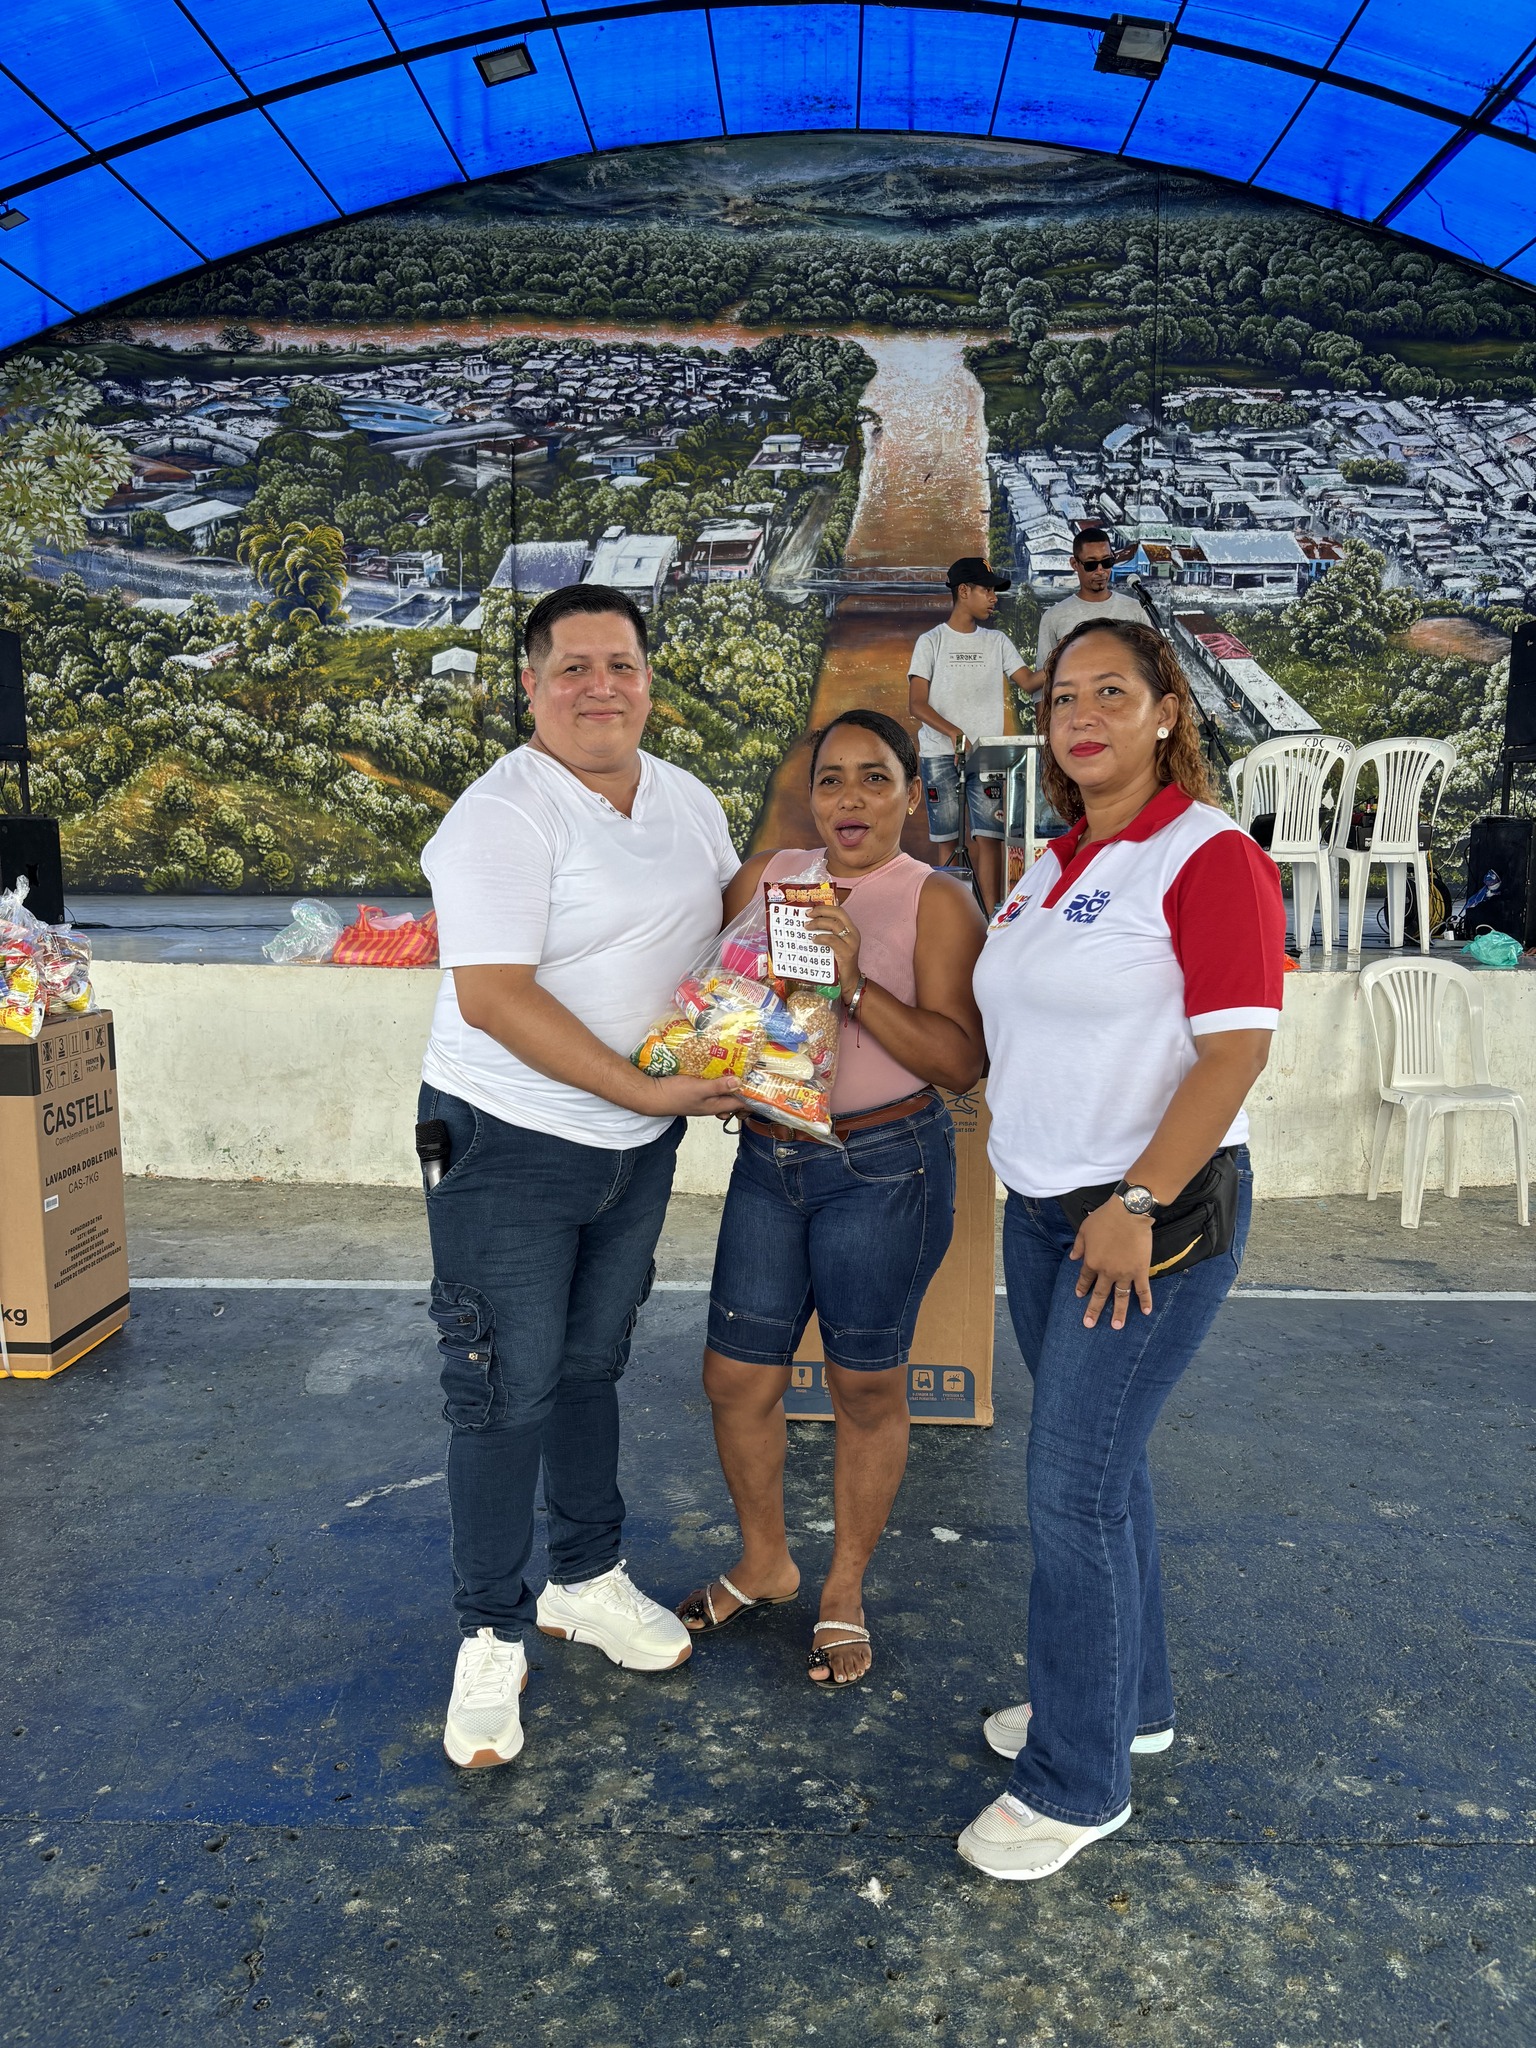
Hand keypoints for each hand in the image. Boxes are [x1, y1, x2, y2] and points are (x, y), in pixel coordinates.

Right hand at [639, 1073, 744, 1119]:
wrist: (651, 1096)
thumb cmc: (674, 1094)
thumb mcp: (699, 1089)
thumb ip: (718, 1086)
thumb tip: (739, 1083)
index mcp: (715, 1106)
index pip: (740, 1105)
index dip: (753, 1098)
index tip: (765, 1087)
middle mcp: (711, 1105)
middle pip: (734, 1100)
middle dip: (745, 1091)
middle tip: (754, 1076)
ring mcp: (703, 1099)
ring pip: (723, 1094)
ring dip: (731, 1085)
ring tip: (740, 1071)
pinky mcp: (695, 1092)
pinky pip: (712, 1088)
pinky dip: (718, 1081)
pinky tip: (717, 1070)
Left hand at [802, 904, 862, 997]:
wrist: (850, 981)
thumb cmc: (839, 962)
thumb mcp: (834, 945)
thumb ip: (827, 934)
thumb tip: (809, 923)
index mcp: (851, 928)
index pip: (839, 910)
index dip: (825, 907)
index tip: (811, 909)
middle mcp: (853, 933)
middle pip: (838, 913)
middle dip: (821, 911)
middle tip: (807, 914)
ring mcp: (851, 942)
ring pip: (835, 924)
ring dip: (818, 923)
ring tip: (807, 927)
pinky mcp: (847, 952)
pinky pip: (832, 940)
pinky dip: (821, 938)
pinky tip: (814, 940)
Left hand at [1071, 1199, 1153, 1329]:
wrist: (1128, 1214)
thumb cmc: (1105, 1218)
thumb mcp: (1084, 1230)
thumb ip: (1078, 1246)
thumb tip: (1073, 1258)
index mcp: (1092, 1262)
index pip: (1085, 1279)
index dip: (1082, 1288)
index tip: (1080, 1296)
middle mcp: (1106, 1272)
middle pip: (1100, 1294)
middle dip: (1094, 1310)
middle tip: (1089, 1324)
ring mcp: (1124, 1274)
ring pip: (1120, 1297)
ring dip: (1119, 1313)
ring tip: (1116, 1326)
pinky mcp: (1140, 1271)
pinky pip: (1143, 1290)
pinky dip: (1145, 1301)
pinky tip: (1146, 1312)